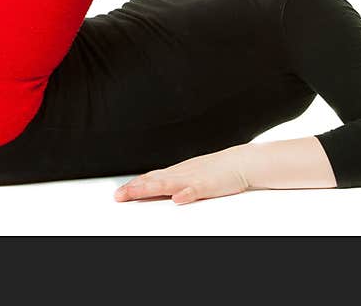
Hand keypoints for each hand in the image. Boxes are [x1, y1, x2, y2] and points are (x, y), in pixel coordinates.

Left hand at [114, 146, 250, 204]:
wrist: (241, 162)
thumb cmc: (217, 170)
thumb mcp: (191, 175)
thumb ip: (175, 181)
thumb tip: (157, 185)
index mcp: (176, 172)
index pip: (150, 178)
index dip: (134, 186)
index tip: (119, 193)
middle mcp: (181, 174)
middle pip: (153, 181)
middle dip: (134, 189)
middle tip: (118, 196)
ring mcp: (193, 178)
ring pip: (168, 183)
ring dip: (151, 188)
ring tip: (135, 193)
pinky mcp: (208, 185)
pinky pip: (195, 189)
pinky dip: (186, 194)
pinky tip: (177, 198)